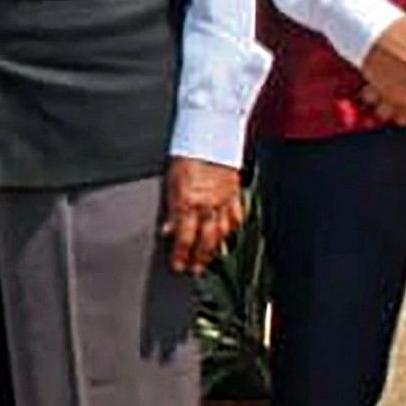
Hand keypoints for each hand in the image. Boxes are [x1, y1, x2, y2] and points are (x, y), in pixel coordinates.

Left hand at [162, 157, 244, 274]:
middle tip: (196, 270)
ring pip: (223, 232)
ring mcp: (224, 201)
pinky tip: (229, 234)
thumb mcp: (170, 184)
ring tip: (211, 257)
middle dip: (200, 259)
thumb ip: (171, 210)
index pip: (184, 238)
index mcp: (189, 203)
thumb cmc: (187, 155)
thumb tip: (168, 230)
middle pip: (206, 240)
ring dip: (216, 248)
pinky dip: (233, 228)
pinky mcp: (236, 193)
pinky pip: (237, 217)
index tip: (178, 266)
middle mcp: (208, 205)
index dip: (181, 255)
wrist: (210, 134)